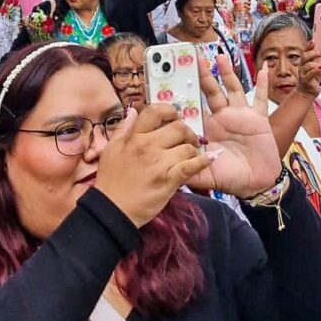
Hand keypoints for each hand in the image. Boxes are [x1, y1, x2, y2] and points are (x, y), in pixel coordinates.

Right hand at [96, 105, 209, 227]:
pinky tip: (210, 159)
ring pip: (187, 146)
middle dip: (186, 132)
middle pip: (178, 128)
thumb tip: (133, 112)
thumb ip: (122, 130)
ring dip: (193, 149)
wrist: (113, 210)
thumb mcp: (110, 150)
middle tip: (186, 139)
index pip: (155, 112)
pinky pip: (192, 166)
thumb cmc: (111, 181)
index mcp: (134, 137)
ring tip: (191, 155)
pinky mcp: (170, 180)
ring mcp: (160, 163)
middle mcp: (148, 146)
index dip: (168, 110)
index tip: (173, 117)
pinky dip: (203, 161)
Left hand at [187, 56, 280, 198]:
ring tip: (220, 57)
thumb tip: (170, 170)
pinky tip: (263, 69)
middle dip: (203, 75)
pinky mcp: (258, 118)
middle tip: (195, 58)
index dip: (185, 97)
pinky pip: (260, 98)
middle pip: (211, 91)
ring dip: (227, 73)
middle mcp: (222, 118)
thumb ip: (189, 171)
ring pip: (232, 89)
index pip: (194, 108)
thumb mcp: (205, 176)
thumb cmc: (230, 178)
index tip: (173, 83)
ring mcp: (240, 115)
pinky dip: (263, 84)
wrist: (255, 184)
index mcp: (207, 129)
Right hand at [297, 42, 320, 95]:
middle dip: (314, 53)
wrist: (307, 93)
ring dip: (317, 64)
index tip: (313, 41)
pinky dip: (316, 71)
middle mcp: (302, 67)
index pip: (305, 52)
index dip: (308, 46)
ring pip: (308, 65)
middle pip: (305, 57)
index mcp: (304, 62)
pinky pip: (310, 74)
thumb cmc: (313, 80)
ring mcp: (302, 74)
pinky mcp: (305, 81)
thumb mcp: (320, 71)